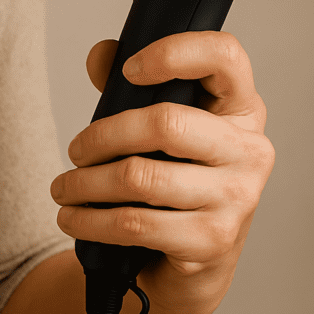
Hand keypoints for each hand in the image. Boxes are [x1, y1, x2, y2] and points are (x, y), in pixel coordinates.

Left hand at [49, 31, 275, 313]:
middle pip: (167, 123)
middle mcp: (249, 150)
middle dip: (103, 136)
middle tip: (76, 151)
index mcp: (240, 109)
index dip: (174, 52)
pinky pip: (136, 224)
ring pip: (141, 177)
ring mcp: (236, 198)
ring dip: (86, 183)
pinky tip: (72, 218)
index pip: (225, 56)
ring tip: (64, 188)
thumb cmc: (175, 178)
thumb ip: (128, 85)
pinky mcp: (212, 241)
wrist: (195, 261)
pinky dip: (91, 221)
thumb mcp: (156, 126)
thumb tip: (101, 55)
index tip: (130, 70)